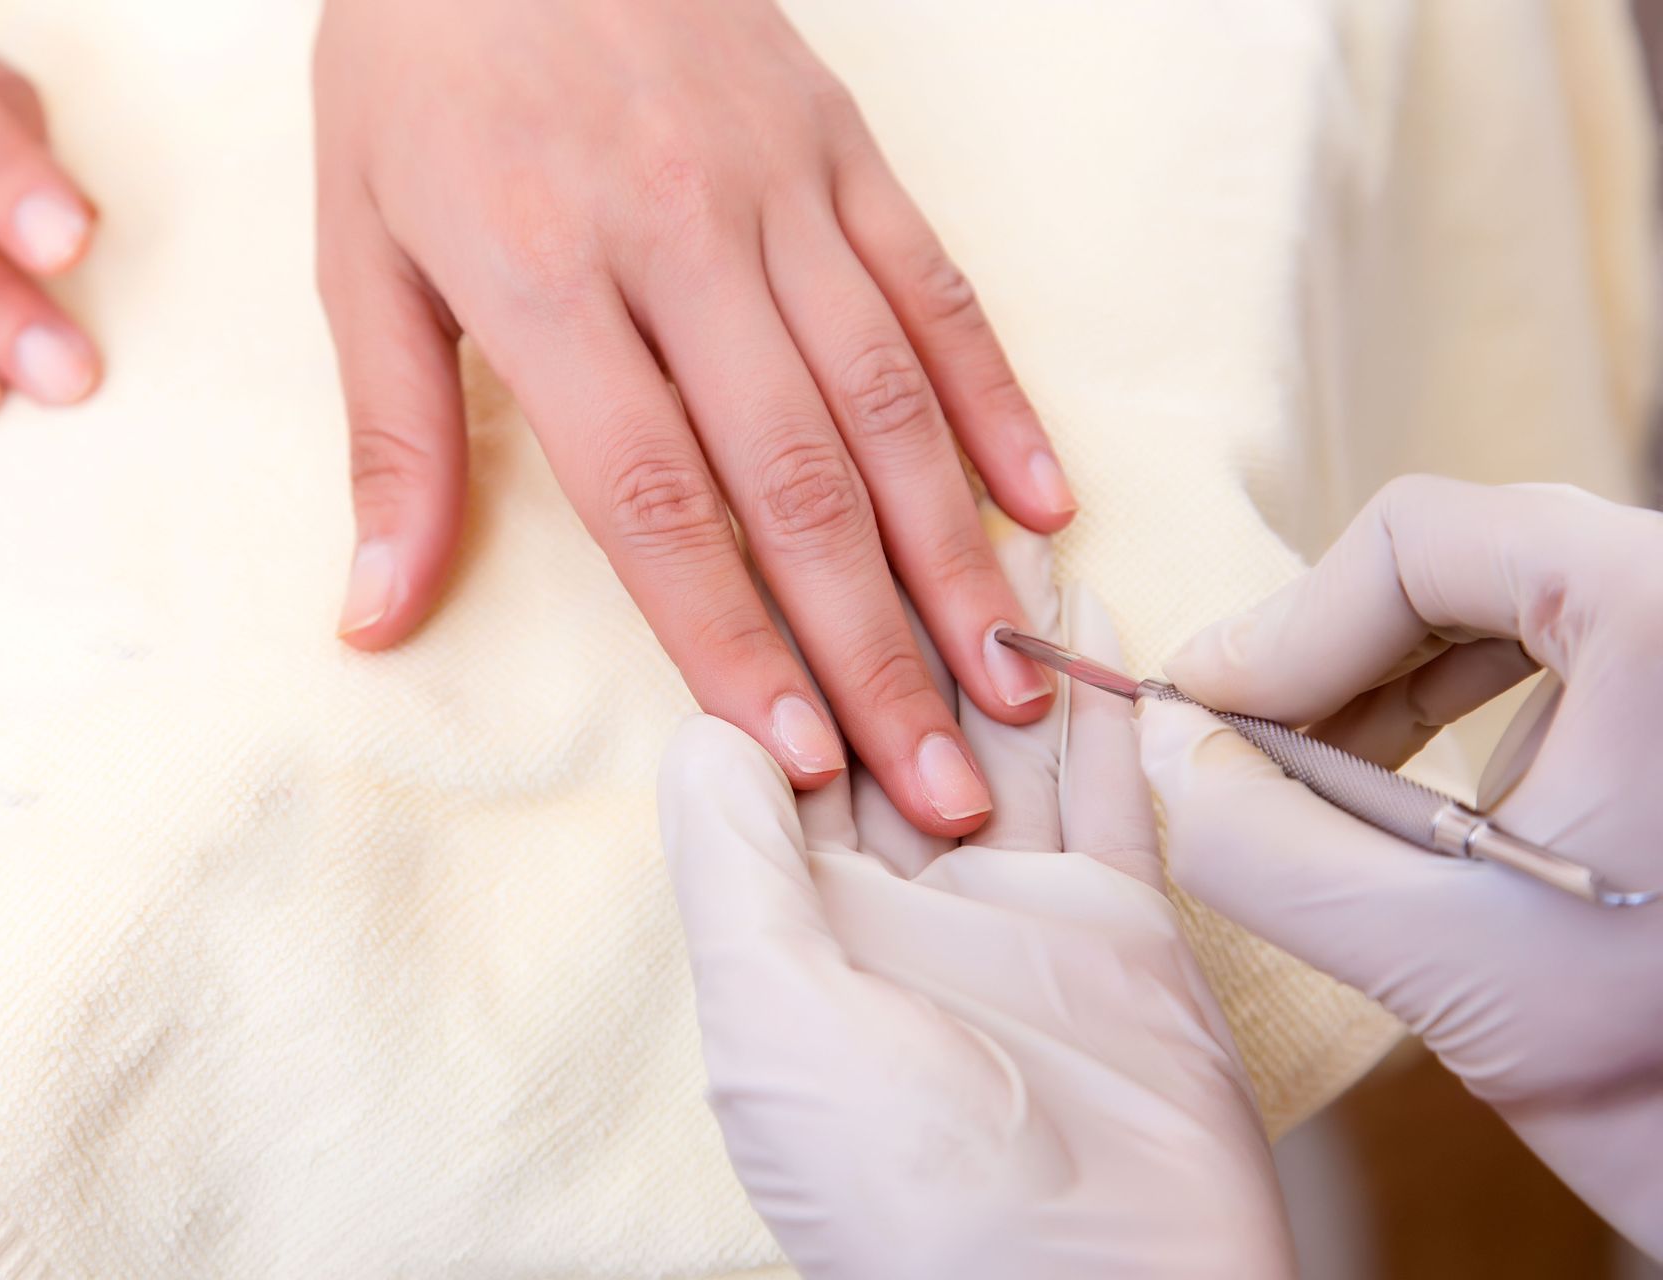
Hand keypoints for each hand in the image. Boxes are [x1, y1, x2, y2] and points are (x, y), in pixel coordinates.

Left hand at [316, 0, 1075, 833]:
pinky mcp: (845, 144)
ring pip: (890, 398)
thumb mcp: (360, 243)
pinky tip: (1042, 506)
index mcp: (543, 276)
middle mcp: (680, 238)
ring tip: (1013, 684)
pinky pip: (938, 286)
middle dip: (876, 652)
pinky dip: (995, 400)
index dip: (736, 641)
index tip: (798, 760)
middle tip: (945, 789)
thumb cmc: (418, 63)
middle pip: (800, 478)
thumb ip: (396, 440)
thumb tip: (377, 618)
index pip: (659, 502)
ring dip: (955, 557)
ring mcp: (781, 187)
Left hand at [657, 535, 1291, 1278]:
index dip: (781, 636)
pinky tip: (1088, 604)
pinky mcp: (1117, 912)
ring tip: (989, 511)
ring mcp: (1012, 899)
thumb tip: (711, 723)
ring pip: (998, 726)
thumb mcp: (777, 1019)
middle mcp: (899, 898)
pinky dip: (1101, 695)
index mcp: (798, 923)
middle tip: (893, 480)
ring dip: (994, 630)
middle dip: (893, 609)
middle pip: (888, 717)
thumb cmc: (908, 1186)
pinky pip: (1108, 777)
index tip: (776, 518)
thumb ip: (739, 865)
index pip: (780, 746)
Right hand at [1140, 475, 1662, 1258]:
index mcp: (1660, 614)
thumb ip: (1259, 843)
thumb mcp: (1437, 957)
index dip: (1287, 625)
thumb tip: (1163, 747)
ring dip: (1379, 684)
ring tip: (1309, 780)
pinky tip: (1402, 801)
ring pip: (1498, 604)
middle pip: (1455, 562)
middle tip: (1240, 746)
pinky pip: (1552, 657)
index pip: (1421, 541)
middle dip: (1327, 656)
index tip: (1209, 714)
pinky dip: (1449, 711)